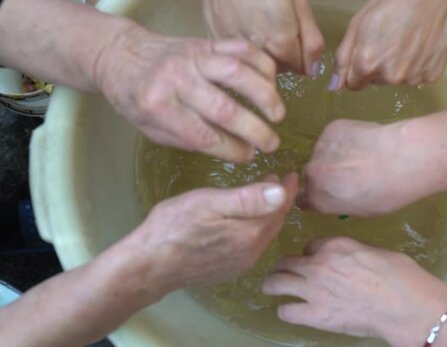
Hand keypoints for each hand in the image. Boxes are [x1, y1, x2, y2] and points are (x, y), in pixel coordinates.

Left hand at [95, 25, 284, 161]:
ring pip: (238, 74)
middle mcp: (176, 79)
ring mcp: (193, 57)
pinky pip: (241, 48)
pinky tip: (272, 84)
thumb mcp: (152, 129)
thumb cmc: (136, 99)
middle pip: (225, 108)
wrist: (120, 54)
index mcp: (158, 107)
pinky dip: (262, 65)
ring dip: (265, 96)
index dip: (232, 150)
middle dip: (255, 130)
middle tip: (272, 144)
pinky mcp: (206, 42)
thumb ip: (192, 140)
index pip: (204, 136)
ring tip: (278, 115)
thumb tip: (241, 149)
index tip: (249, 156)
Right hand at [125, 173, 297, 293]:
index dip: (288, 189)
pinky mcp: (229, 269)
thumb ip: (247, 199)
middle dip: (280, 201)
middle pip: (275, 222)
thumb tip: (282, 192)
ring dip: (269, 215)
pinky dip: (256, 228)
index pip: (280, 207)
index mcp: (250, 233)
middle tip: (279, 181)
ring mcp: (241, 264)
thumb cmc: (173, 227)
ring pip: (264, 234)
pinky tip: (246, 221)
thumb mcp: (209, 203)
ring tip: (265, 197)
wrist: (148, 266)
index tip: (294, 174)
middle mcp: (252, 252)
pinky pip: (253, 246)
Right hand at [203, 0, 324, 75]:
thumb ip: (310, 39)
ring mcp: (232, 45)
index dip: (303, 55)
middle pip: (277, 68)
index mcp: (280, 43)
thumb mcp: (299, 3)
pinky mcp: (214, 36)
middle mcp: (255, 51)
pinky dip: (242, 43)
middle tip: (281, 26)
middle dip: (284, 56)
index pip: (299, 68)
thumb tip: (313, 70)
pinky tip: (243, 23)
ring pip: (254, 62)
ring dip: (262, 52)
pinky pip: (234, 51)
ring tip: (261, 24)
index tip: (300, 39)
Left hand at [262, 237, 446, 346]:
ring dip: (272, 284)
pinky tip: (289, 311)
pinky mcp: (315, 314)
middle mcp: (318, 263)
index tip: (312, 260)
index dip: (310, 253)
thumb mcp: (376, 252)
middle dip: (283, 266)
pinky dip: (285, 310)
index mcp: (336, 245)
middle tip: (282, 273)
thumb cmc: (401, 276)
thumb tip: (352, 261)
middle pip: (286, 261)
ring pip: (276, 282)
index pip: (310, 245)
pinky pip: (286, 311)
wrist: (404, 305)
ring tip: (271, 288)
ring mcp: (313, 289)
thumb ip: (355, 253)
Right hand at [300, 119, 423, 215]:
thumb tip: (339, 194)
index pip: (303, 198)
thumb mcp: (361, 210)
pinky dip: (345, 138)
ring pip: (324, 152)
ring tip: (363, 155)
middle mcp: (311, 172)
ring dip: (336, 154)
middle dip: (326, 173)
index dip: (316, 194)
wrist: (400, 159)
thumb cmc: (386, 193)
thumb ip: (340, 202)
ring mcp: (320, 146)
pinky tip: (366, 140)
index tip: (329, 193)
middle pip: (312, 173)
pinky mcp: (332, 127)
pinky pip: (334, 135)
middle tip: (351, 173)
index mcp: (316, 198)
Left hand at [330, 0, 446, 90]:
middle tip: (389, 40)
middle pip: (376, 82)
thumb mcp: (358, 25)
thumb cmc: (392, 3)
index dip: (358, 68)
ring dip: (398, 66)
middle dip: (378, 66)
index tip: (368, 52)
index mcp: (367, 65)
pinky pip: (418, 76)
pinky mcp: (432, 76)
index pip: (353, 84)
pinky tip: (421, 46)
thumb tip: (334, 87)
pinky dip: (418, 65)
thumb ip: (343, 58)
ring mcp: (413, 78)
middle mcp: (390, 77)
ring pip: (397, 80)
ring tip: (407, 40)